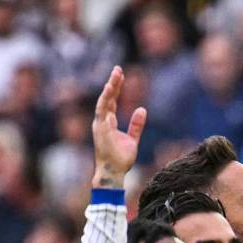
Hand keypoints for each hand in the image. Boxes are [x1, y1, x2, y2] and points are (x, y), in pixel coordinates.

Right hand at [92, 66, 145, 187]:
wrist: (114, 173)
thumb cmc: (120, 158)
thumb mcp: (132, 139)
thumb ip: (136, 125)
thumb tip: (142, 109)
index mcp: (108, 122)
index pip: (111, 101)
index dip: (115, 88)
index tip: (120, 74)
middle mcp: (102, 122)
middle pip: (107, 99)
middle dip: (112, 84)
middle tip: (118, 69)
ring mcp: (101, 126)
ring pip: (104, 104)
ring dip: (109, 90)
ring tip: (114, 76)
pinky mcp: (102, 132)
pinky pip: (103, 114)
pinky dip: (106, 102)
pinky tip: (110, 90)